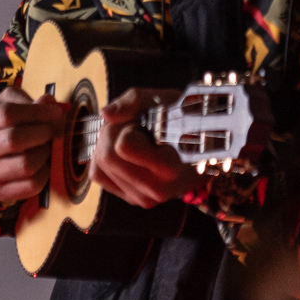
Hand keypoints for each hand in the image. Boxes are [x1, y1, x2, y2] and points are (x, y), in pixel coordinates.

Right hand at [0, 87, 66, 202]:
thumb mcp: (12, 102)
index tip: (56, 113)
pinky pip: (31, 186)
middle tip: (50, 131)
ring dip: (44, 154)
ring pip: (26, 165)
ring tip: (44, 147)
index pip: (8, 114)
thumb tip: (50, 105)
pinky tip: (42, 164)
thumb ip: (31, 102)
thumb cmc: (3, 120)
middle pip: (15, 140)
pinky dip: (45, 174)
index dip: (38, 112)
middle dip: (43, 133)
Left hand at [90, 88, 207, 207]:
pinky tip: (124, 153)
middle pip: (106, 156)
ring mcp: (144, 198)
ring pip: (99, 166)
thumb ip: (133, 101)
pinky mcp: (132, 199)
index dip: (128, 127)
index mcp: (171, 166)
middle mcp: (158, 188)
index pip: (124, 146)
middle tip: (132, 127)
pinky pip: (98, 175)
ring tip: (132, 139)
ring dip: (107, 146)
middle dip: (112, 134)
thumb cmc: (182, 122)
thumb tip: (106, 114)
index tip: (144, 124)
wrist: (201, 152)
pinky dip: (104, 159)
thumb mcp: (164, 100)